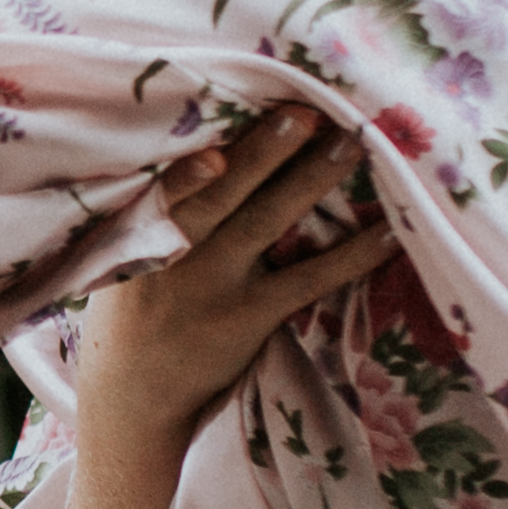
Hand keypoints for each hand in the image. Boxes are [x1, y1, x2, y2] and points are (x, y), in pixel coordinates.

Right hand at [71, 107, 398, 460]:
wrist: (134, 398)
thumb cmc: (134, 313)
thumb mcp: (122, 259)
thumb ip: (154, 212)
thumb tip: (204, 149)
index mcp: (140, 234)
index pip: (164, 191)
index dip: (188, 172)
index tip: (212, 146)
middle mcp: (177, 256)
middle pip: (223, 194)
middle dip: (263, 151)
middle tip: (302, 111)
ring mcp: (215, 287)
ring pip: (267, 222)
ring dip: (310, 180)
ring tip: (348, 144)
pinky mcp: (250, 317)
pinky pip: (308, 280)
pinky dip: (349, 255)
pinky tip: (385, 233)